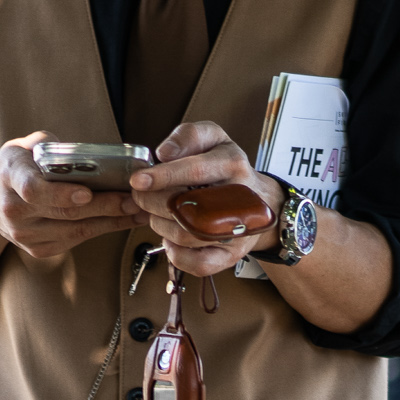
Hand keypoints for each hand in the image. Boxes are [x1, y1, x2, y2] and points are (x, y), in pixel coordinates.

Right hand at [0, 132, 136, 261]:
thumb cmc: (15, 168)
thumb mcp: (22, 147)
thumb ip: (48, 145)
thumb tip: (84, 153)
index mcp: (9, 177)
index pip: (33, 189)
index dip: (61, 193)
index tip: (86, 193)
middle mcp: (14, 210)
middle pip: (64, 212)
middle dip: (104, 206)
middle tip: (133, 199)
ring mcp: (24, 234)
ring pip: (75, 230)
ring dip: (111, 221)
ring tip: (138, 211)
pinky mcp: (37, 249)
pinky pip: (75, 240)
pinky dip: (102, 230)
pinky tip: (124, 221)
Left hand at [127, 121, 284, 277]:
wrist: (261, 201)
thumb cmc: (228, 169)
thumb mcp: (214, 139)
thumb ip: (188, 136)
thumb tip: (164, 153)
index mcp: (233, 164)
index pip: (195, 170)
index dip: (163, 176)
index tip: (138, 180)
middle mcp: (239, 198)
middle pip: (187, 207)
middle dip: (153, 202)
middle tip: (140, 196)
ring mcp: (237, 231)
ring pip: (187, 235)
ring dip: (160, 225)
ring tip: (156, 213)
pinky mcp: (232, 255)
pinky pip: (199, 264)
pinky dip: (177, 254)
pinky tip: (170, 238)